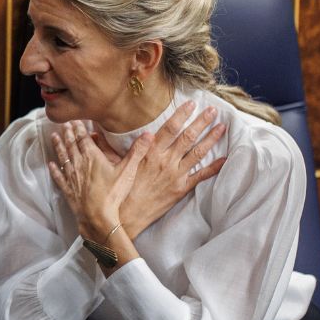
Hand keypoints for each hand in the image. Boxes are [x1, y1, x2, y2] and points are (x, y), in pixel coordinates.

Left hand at [49, 120, 149, 242]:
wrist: (98, 217)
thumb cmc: (113, 194)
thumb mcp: (128, 171)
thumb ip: (137, 152)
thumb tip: (148, 135)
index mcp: (92, 157)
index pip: (83, 139)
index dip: (79, 129)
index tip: (75, 120)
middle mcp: (79, 164)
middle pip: (71, 145)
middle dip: (68, 133)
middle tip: (64, 124)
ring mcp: (72, 177)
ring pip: (63, 158)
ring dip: (58, 146)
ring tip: (54, 136)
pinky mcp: (68, 190)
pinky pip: (59, 177)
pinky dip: (54, 169)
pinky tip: (51, 164)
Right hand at [94, 101, 226, 240]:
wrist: (126, 216)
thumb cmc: (118, 190)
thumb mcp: (111, 164)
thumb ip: (106, 146)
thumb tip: (93, 130)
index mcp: (150, 152)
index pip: (169, 128)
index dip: (181, 115)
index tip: (191, 103)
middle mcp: (165, 160)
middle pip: (187, 136)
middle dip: (202, 122)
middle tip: (213, 110)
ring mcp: (175, 174)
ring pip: (198, 153)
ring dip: (211, 139)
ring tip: (222, 127)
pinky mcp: (181, 188)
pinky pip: (201, 176)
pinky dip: (214, 167)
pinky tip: (225, 159)